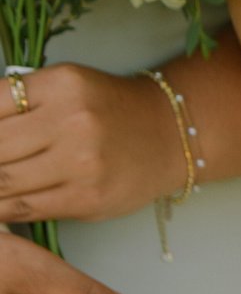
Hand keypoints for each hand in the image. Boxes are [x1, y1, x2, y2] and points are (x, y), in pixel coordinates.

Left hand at [0, 65, 187, 223]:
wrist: (171, 134)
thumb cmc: (108, 108)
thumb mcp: (65, 87)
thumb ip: (15, 102)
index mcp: (62, 85)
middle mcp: (73, 121)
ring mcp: (82, 163)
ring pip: (2, 181)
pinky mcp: (87, 197)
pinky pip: (24, 208)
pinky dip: (0, 208)